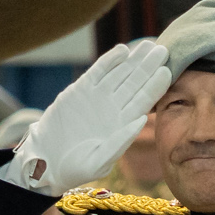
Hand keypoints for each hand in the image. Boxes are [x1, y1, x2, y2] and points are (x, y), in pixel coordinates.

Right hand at [6, 40, 171, 195]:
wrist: (47, 159)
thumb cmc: (75, 168)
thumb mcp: (98, 162)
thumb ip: (119, 142)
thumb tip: (140, 120)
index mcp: (124, 124)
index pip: (144, 100)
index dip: (155, 86)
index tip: (167, 71)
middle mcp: (114, 107)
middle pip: (136, 82)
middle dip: (148, 67)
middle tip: (163, 50)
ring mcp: (99, 96)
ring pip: (120, 73)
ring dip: (134, 60)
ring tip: (148, 46)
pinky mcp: (81, 90)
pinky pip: (99, 72)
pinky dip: (110, 61)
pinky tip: (123, 51)